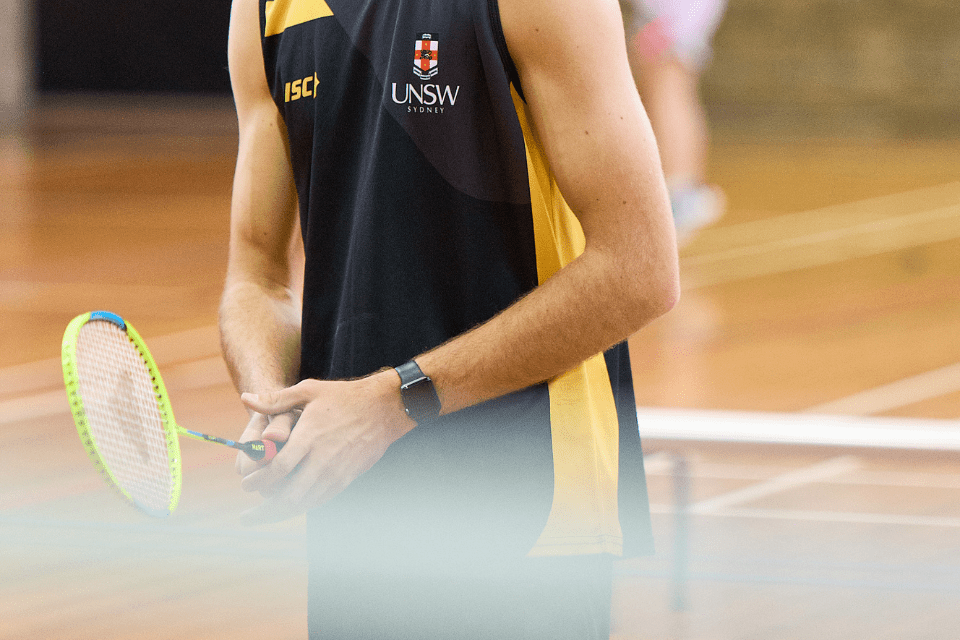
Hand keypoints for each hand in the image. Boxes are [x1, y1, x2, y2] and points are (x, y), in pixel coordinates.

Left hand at [236, 369, 413, 523]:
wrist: (384, 409)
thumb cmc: (344, 397)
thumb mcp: (308, 390)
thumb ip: (276, 400)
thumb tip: (246, 399)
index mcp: (310, 436)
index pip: (280, 467)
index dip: (260, 480)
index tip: (246, 484)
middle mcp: (323, 459)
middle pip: (290, 494)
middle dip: (265, 508)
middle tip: (248, 514)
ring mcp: (337, 472)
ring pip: (305, 503)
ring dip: (282, 513)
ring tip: (262, 517)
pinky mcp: (347, 478)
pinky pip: (321, 500)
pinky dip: (302, 507)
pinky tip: (289, 508)